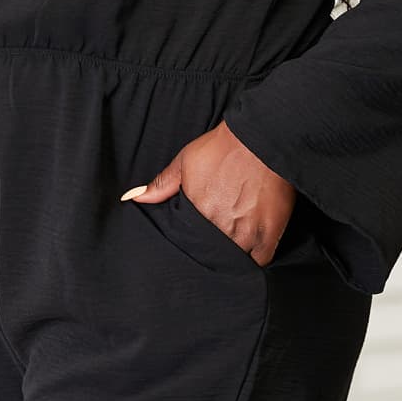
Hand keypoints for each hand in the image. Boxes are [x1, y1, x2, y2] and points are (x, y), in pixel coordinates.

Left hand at [121, 120, 296, 266]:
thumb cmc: (223, 148)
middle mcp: (219, 229)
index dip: (192, 245)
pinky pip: (259, 261)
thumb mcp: (185, 161)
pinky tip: (251, 249)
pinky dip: (254, 258)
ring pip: (233, 260)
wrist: (260, 139)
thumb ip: (161, 185)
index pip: (188, 244)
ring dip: (231, 255)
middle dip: (210, 253)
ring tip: (232, 246)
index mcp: (196, 214)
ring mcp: (244, 235)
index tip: (196, 241)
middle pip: (210, 255)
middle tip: (215, 241)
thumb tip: (132, 198)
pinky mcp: (268, 235)